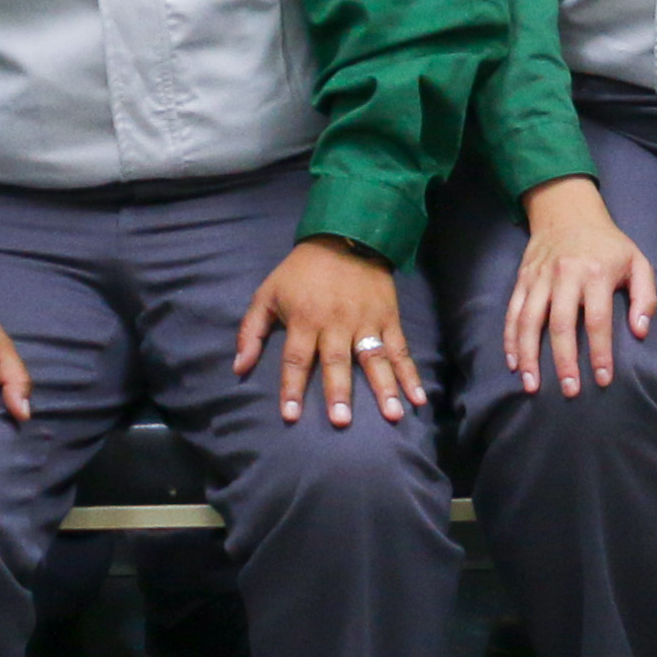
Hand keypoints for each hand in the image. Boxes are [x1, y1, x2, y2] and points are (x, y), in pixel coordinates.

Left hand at [235, 235, 416, 425]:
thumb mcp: (267, 294)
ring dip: (383, 387)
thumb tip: (239, 368)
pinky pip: (401, 349)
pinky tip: (417, 398)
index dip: (292, 387)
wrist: (345, 236)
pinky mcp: (389, 318)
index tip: (291, 415)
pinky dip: (411, 374)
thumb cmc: (301, 272)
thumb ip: (251, 332)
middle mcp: (336, 323)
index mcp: (304, 319)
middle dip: (338, 392)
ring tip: (392, 415)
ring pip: (374, 358)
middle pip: (337, 361)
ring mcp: (366, 322)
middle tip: (341, 421)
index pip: (296, 358)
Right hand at [504, 175, 655, 394]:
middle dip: (564, 361)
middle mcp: (565, 275)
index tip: (603, 379)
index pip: (598, 320)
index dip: (601, 352)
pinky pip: (513, 312)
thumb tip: (640, 331)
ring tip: (532, 385)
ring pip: (529, 321)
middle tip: (569, 391)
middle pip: (561, 324)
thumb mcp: (638, 261)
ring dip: (529, 356)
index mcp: (596, 273)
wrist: (568, 211)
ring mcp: (540, 278)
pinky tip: (514, 363)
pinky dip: (510, 339)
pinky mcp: (523, 279)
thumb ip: (645, 297)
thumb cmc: (608, 244)